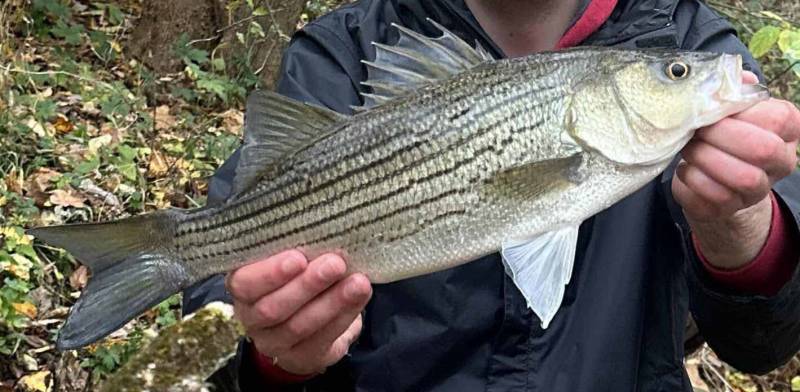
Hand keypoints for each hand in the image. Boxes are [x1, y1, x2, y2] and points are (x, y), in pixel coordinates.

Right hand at [226, 250, 371, 375]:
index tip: (298, 258)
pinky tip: (359, 298)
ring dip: (333, 302)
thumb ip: (298, 249)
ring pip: (299, 326)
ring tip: (358, 282)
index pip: (245, 283)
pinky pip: (321, 341)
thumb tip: (325, 229)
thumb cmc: (294, 275)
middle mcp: (252, 318)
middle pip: (273, 308)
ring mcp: (274, 342)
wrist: (303, 320)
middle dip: (308, 285)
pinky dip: (344, 317)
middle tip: (336, 264)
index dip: (270, 273)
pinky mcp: (301, 357)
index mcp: (242, 286)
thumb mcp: (286, 257)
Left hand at [672, 72, 799, 267]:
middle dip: (721, 136)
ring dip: (705, 159)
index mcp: (786, 130)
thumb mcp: (731, 109)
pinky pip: (711, 198)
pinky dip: (691, 181)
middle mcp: (780, 162)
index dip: (741, 112)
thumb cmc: (723, 135)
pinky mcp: (728, 210)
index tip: (715, 110)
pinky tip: (685, 169)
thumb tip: (732, 76)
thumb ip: (732, 90)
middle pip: (762, 149)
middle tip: (698, 130)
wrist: (711, 179)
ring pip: (741, 178)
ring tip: (689, 149)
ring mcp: (757, 190)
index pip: (778, 117)